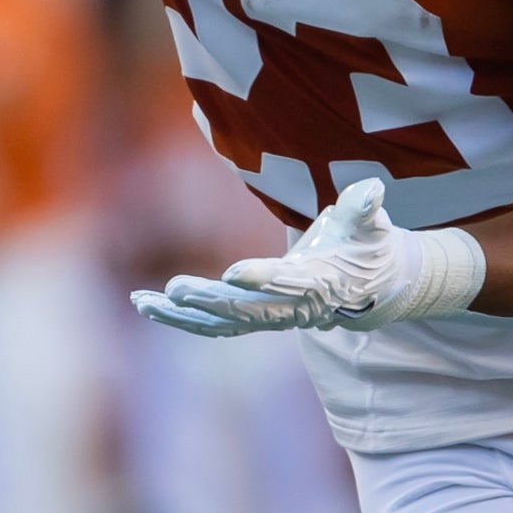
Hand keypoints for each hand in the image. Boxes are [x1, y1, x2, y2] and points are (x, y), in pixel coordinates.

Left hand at [137, 175, 486, 336]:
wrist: (371, 287)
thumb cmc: (368, 246)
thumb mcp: (371, 223)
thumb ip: (365, 207)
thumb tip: (372, 188)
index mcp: (320, 283)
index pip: (289, 284)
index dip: (262, 279)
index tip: (233, 273)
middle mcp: (293, 308)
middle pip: (247, 310)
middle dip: (209, 301)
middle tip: (173, 288)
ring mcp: (272, 317)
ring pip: (222, 323)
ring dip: (180, 316)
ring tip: (140, 301)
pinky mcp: (255, 318)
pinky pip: (214, 324)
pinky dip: (181, 318)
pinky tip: (147, 305)